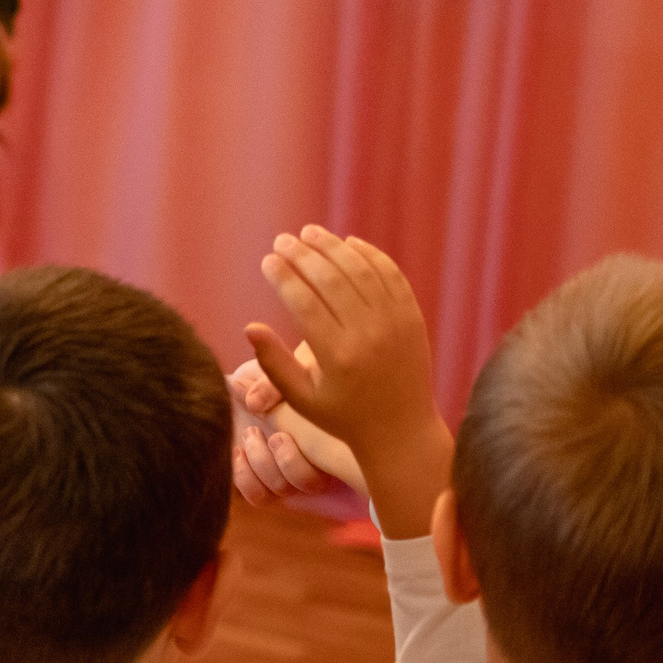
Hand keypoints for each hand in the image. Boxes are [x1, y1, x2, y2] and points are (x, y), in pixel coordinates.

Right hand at [245, 227, 448, 535]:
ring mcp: (395, 324)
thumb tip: (250, 326)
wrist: (401, 430)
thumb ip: (273, 363)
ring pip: (361, 270)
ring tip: (309, 233)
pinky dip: (369, 254)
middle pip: (332, 279)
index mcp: (337, 357)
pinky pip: (391, 275)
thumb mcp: (300, 399)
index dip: (282, 276)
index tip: (267, 260)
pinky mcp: (412, 317)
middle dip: (302, 254)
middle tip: (282, 240)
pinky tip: (347, 243)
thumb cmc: (342, 416)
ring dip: (333, 246)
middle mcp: (368, 336)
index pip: (303, 302)